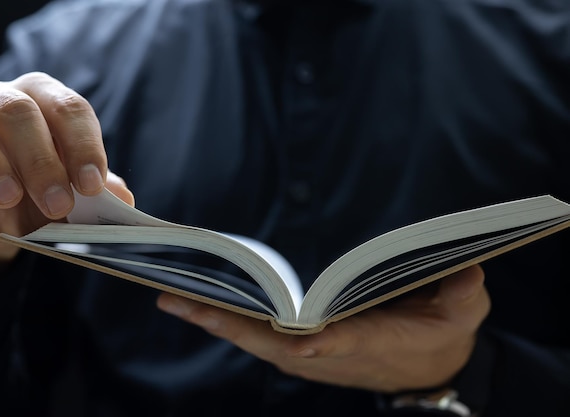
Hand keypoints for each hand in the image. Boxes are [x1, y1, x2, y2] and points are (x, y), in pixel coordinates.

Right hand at [0, 72, 128, 279]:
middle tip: (59, 204)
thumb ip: (93, 197)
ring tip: (15, 200)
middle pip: (32, 110)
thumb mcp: (64, 203)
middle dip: (48, 160)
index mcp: (50, 106)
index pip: (72, 111)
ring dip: (10, 160)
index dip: (85, 146)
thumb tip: (124, 198)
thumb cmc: (29, 204)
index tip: (92, 186)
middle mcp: (10, 98)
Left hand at [157, 264, 489, 392]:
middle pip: (275, 343)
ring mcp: (314, 357)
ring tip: (175, 299)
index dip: (316, 340)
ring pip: (259, 343)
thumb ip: (464, 295)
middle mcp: (333, 354)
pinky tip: (201, 308)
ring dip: (217, 323)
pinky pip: (259, 341)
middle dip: (230, 324)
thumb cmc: (441, 335)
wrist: (426, 369)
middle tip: (180, 300)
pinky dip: (229, 326)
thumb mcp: (464, 314)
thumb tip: (467, 271)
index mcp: (373, 342)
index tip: (293, 334)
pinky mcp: (304, 354)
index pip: (340, 341)